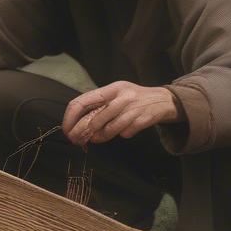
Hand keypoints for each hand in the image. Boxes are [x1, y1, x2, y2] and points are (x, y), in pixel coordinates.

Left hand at [63, 81, 178, 145]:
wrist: (163, 100)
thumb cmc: (133, 98)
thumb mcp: (116, 94)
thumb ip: (99, 105)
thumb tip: (77, 123)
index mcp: (111, 89)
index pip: (82, 102)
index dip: (70, 118)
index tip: (66, 129)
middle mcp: (121, 96)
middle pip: (94, 119)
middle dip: (81, 133)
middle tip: (76, 141)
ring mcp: (132, 108)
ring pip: (109, 129)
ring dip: (100, 137)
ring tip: (96, 139)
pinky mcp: (142, 120)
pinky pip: (125, 133)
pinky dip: (122, 135)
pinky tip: (123, 131)